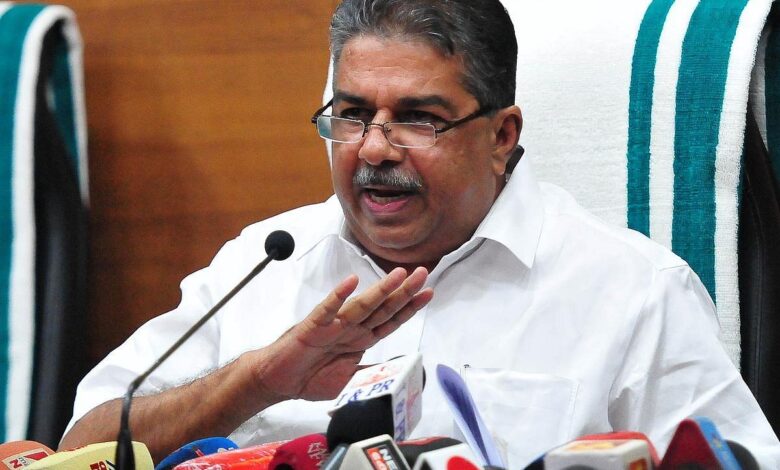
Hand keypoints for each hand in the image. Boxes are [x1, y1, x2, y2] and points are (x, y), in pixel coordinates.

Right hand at [252, 267, 432, 400]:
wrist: (279, 380)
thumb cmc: (312, 376)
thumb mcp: (352, 380)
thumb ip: (376, 371)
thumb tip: (404, 368)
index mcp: (361, 338)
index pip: (391, 319)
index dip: (410, 307)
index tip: (429, 293)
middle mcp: (351, 327)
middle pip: (382, 307)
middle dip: (403, 291)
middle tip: (422, 273)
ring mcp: (334, 325)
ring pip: (362, 305)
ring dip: (380, 289)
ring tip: (398, 275)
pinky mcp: (313, 327)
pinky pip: (327, 309)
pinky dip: (339, 296)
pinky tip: (350, 282)